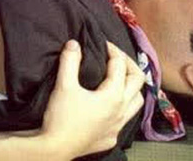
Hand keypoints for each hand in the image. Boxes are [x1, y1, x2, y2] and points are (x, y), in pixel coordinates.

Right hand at [41, 40, 144, 158]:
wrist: (54, 149)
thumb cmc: (61, 117)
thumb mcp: (64, 85)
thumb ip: (70, 61)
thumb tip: (74, 43)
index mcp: (113, 95)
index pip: (119, 65)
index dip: (112, 50)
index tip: (102, 43)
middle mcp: (121, 111)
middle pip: (137, 81)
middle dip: (128, 64)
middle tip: (115, 57)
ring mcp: (117, 127)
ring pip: (137, 102)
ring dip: (131, 88)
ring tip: (120, 80)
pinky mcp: (110, 139)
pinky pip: (125, 119)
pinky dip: (122, 107)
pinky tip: (110, 107)